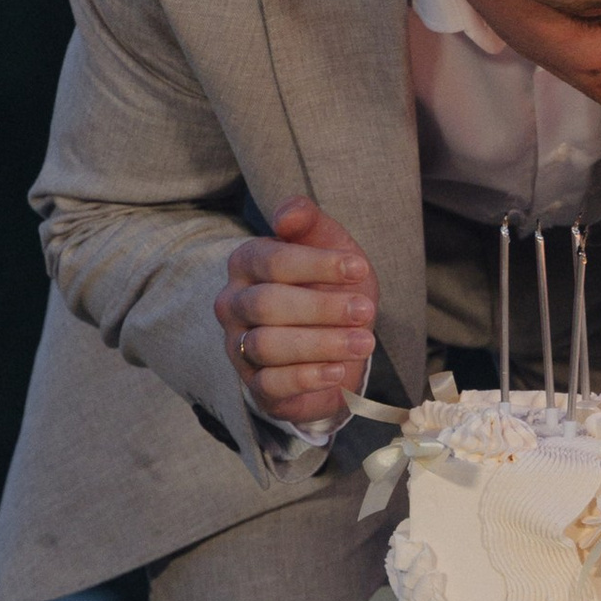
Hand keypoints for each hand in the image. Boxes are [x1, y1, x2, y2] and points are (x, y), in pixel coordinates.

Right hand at [217, 202, 377, 429]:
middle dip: (321, 308)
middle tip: (366, 312)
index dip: (317, 264)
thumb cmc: (329, 285)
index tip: (359, 268)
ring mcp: (238, 345)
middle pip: (267, 304)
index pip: (272, 261)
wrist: (335, 340)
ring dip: (321, 344)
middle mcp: (234, 303)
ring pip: (267, 346)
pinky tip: (337, 370)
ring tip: (363, 342)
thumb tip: (286, 216)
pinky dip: (307, 377)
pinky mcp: (255, 384)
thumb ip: (309, 223)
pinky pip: (271, 383)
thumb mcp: (329, 247)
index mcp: (247, 262)